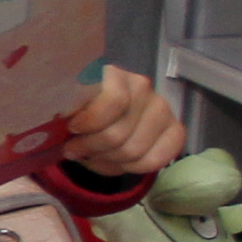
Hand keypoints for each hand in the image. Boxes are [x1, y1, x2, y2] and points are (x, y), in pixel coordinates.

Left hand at [62, 67, 184, 181]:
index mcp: (114, 73)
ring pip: (133, 151)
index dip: (90, 121)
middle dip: (90, 148)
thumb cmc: (79, 105)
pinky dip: (129, 168)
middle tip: (73, 150)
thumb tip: (65, 118)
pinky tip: (113, 162)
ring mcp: (162, 108)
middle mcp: (143, 87)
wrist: (103, 110)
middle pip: (118, 134)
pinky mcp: (175, 130)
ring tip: (90, 157)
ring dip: (106, 161)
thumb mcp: (65, 101)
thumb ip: (66, 106)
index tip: (72, 128)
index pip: (113, 101)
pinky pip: (155, 160)